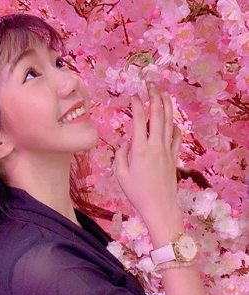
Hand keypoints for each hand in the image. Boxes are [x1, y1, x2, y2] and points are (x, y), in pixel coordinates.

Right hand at [113, 84, 182, 221]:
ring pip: (169, 122)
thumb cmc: (137, 194)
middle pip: (157, 115)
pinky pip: (177, 137)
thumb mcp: (121, 176)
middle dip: (155, 97)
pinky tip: (172, 121)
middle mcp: (156, 146)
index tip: (133, 97)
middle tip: (151, 85)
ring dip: (167, 105)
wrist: (159, 206)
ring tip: (164, 93)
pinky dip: (175, 126)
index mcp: (140, 149)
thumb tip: (123, 143)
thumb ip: (119, 156)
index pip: (139, 120)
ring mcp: (167, 150)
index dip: (137, 105)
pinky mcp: (174, 157)